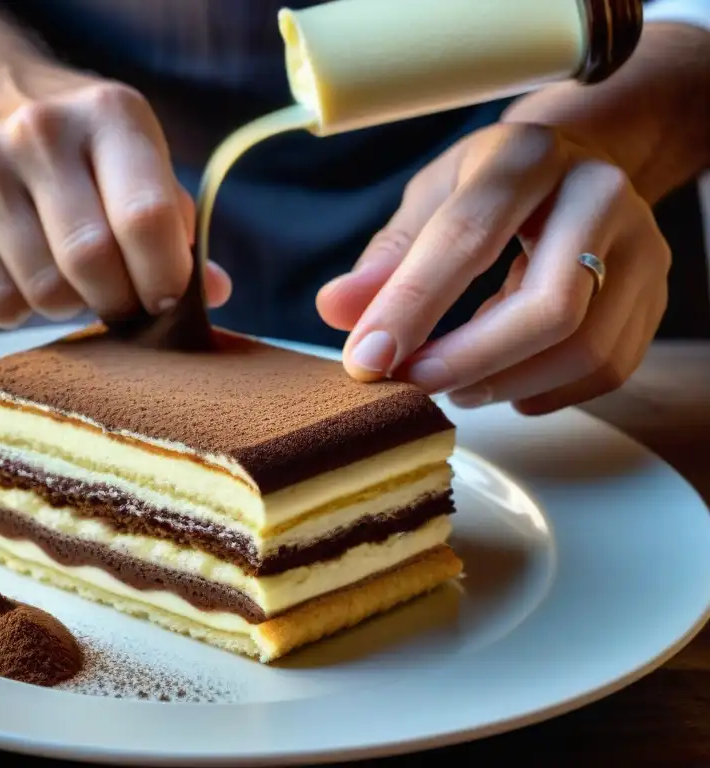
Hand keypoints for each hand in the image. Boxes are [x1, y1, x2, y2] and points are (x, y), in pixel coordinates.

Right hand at [0, 78, 230, 326]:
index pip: (146, 218)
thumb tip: (210, 294)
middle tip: (123, 302)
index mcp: (109, 115)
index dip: (165, 277)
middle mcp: (39, 132)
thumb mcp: (134, 156)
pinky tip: (25, 272)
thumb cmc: (76, 145)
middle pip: (93, 262)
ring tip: (71, 275)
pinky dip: (23, 309)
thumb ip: (174, 223)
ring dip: (71, 304)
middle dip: (119, 302)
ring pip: (46, 292)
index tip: (166, 299)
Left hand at [317, 123, 669, 414]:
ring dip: (505, 383)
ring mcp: (641, 246)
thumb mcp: (430, 199)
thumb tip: (336, 310)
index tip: (367, 361)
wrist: (582, 167)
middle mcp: (597, 194)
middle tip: (414, 384)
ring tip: (453, 384)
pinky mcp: (656, 292)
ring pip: (582, 347)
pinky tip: (503, 382)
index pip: (467, 239)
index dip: (412, 308)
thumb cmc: (492, 187)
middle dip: (470, 361)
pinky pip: (606, 368)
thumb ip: (386, 257)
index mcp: (525, 158)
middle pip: (548, 306)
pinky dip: (544, 391)